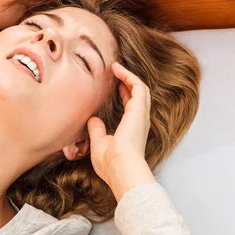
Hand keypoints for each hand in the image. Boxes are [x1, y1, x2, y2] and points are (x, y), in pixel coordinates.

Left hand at [87, 63, 156, 200]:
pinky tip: (117, 70)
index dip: (124, 95)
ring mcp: (141, 114)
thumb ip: (97, 130)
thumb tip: (93, 120)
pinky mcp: (139, 109)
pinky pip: (138, 86)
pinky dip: (129, 76)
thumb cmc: (110, 163)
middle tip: (116, 72)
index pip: (131, 107)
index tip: (115, 85)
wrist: (121, 168)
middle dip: (129, 82)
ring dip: (129, 76)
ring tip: (116, 67)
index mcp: (133, 130)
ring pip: (141, 89)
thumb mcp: (99, 144)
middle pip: (138, 96)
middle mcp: (140, 121)